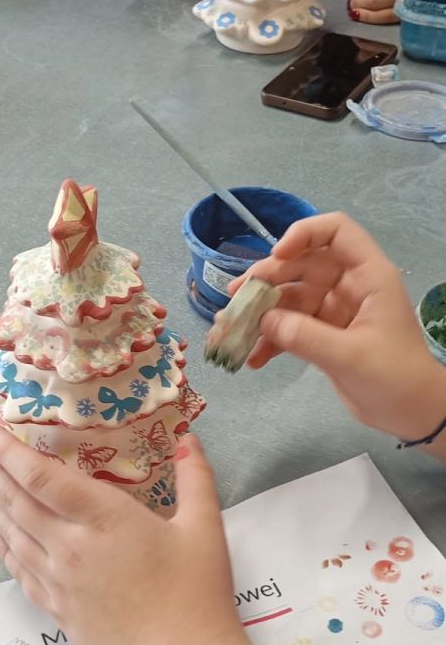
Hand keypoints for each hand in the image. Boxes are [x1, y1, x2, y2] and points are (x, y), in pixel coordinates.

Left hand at [0, 430, 242, 644]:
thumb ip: (195, 477)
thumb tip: (188, 437)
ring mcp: (60, 582)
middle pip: (16, 502)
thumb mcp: (205, 526)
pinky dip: (3, 547)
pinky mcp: (58, 610)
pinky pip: (19, 571)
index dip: (12, 452)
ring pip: (13, 535)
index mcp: (105, 519)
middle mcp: (71, 548)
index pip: (43, 478)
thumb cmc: (197, 593)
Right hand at [229, 212, 444, 442]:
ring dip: (261, 313)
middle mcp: (349, 286)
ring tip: (232, 329)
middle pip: (302, 265)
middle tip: (236, 298)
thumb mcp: (350, 356)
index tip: (277, 257)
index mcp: (367, 276)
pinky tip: (253, 359)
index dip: (303, 235)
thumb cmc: (395, 377)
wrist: (413, 413)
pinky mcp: (324, 336)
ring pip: (290, 299)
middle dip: (267, 280)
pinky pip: (290, 329)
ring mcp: (334, 310)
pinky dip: (271, 341)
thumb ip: (306, 337)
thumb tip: (264, 322)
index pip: (335, 232)